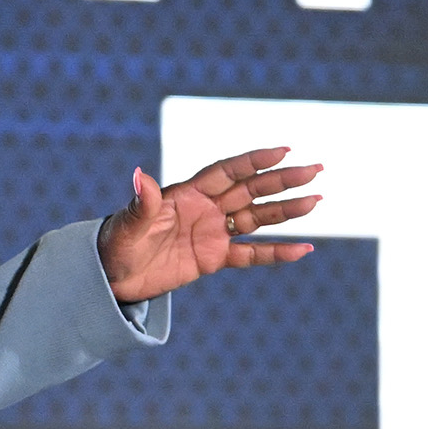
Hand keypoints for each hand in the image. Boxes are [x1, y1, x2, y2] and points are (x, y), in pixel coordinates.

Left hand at [98, 145, 320, 303]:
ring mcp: (212, 232)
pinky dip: (276, 253)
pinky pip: (251, 255)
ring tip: (317, 200)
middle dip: (283, 180)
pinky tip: (303, 249)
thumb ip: (142, 203)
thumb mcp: (128, 225)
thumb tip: (139, 175)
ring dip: (286, 210)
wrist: (111, 277)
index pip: (228, 172)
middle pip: (251, 190)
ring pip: (257, 218)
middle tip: (315, 170)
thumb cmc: (115, 244)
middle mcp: (205, 208)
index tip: (284, 151)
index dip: (255, 161)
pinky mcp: (213, 258)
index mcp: (187, 193)